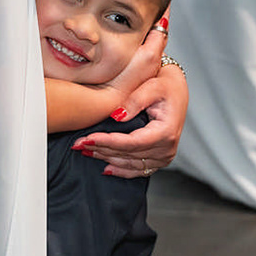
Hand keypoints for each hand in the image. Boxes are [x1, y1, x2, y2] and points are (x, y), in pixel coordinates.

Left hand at [74, 29, 186, 177]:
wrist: (176, 90)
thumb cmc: (165, 85)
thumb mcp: (152, 86)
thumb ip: (135, 100)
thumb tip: (117, 116)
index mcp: (166, 132)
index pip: (132, 142)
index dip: (108, 142)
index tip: (88, 139)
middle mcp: (167, 148)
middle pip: (128, 154)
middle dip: (101, 149)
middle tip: (78, 144)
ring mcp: (164, 156)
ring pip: (129, 164)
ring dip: (107, 158)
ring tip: (86, 151)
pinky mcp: (159, 159)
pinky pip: (138, 170)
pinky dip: (121, 170)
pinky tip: (105, 167)